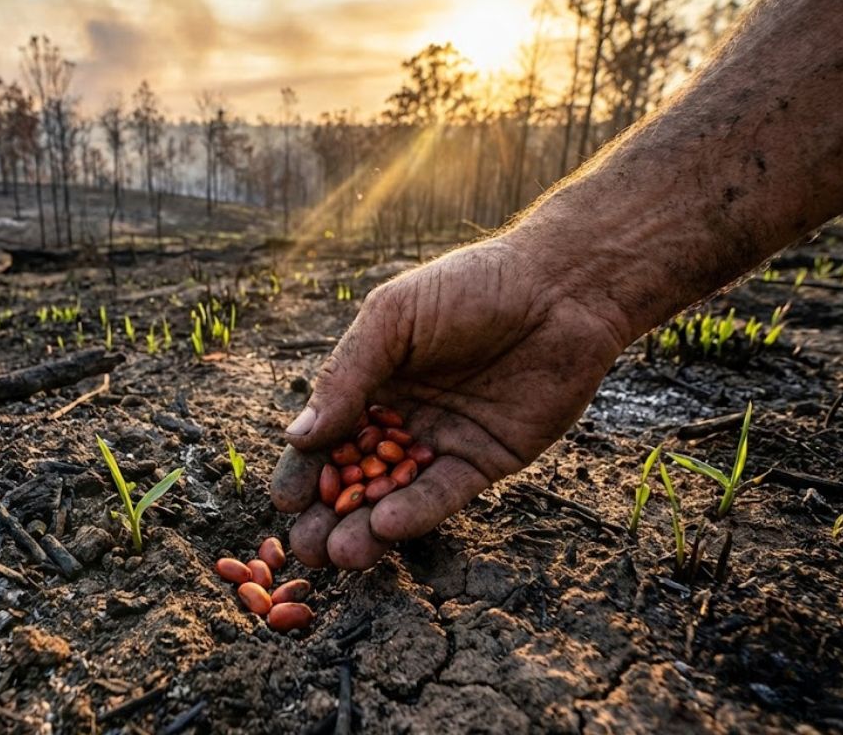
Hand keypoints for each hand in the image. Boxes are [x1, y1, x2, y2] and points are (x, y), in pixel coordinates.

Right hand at [270, 237, 631, 569]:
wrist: (558, 289)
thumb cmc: (466, 288)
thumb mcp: (393, 319)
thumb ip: (346, 377)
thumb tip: (296, 438)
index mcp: (370, 382)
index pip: (325, 436)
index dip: (303, 472)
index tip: (284, 503)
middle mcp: (401, 418)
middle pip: (355, 477)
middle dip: (328, 515)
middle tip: (305, 549)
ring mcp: (441, 442)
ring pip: (395, 495)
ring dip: (366, 527)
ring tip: (338, 555)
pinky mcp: (484, 461)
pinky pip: (444, 494)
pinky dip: (416, 512)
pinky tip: (387, 527)